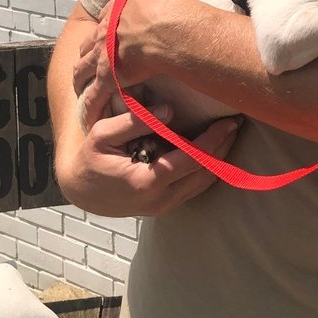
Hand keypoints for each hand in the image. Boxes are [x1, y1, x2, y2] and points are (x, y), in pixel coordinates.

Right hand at [56, 107, 241, 216]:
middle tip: (237, 122)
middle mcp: (159, 199)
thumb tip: (170, 110)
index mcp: (146, 181)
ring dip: (219, 159)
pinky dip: (208, 169)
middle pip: (204, 173)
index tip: (229, 121)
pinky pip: (194, 188)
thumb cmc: (90, 159)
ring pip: (202, 184)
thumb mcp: (102, 135)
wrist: (80, 191)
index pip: (191, 160)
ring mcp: (162, 207)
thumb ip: (135, 121)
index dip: (213, 140)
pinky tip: (215, 150)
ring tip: (231, 133)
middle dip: (223, 148)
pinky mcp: (163, 206)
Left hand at [73, 0, 188, 129]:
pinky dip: (91, 107)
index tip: (107, 31)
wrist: (166, 25)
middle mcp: (105, 32)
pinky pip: (95, 97)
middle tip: (89, 64)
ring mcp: (104, 55)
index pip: (105, 16)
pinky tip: (89, 118)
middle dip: (87, 53)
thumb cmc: (167, 0)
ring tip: (82, 90)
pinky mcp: (110, 77)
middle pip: (88, 44)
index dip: (106, 24)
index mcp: (116, 8)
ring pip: (83, 70)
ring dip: (82, 80)